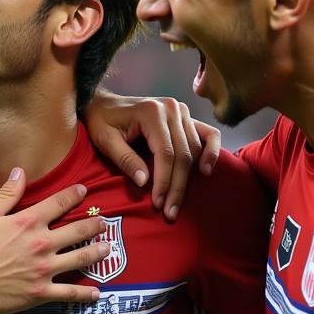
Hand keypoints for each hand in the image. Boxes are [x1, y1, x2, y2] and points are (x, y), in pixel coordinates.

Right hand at [0, 168, 109, 313]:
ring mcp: (44, 269)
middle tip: (104, 223)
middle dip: (94, 225)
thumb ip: (7, 194)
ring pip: (80, 258)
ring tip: (107, 249)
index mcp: (28, 222)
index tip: (84, 190)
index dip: (73, 195)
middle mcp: (41, 243)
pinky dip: (85, 294)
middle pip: (77, 230)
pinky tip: (97, 293)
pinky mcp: (41, 292)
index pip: (58, 203)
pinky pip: (69, 293)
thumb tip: (20, 171)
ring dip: (97, 252)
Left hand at [82, 89, 220, 219]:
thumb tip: (145, 182)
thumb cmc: (102, 121)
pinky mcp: (186, 116)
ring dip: (190, 178)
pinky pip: (208, 134)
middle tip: (170, 211)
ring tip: (179, 201)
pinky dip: (211, 152)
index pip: (166, 153)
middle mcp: (172, 109)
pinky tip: (205, 170)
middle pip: (183, 154)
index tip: (158, 203)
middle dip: (177, 186)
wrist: (103, 102)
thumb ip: (126, 159)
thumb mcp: (106, 141)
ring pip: (195, 149)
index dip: (164, 181)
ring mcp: (181, 111)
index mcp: (152, 112)